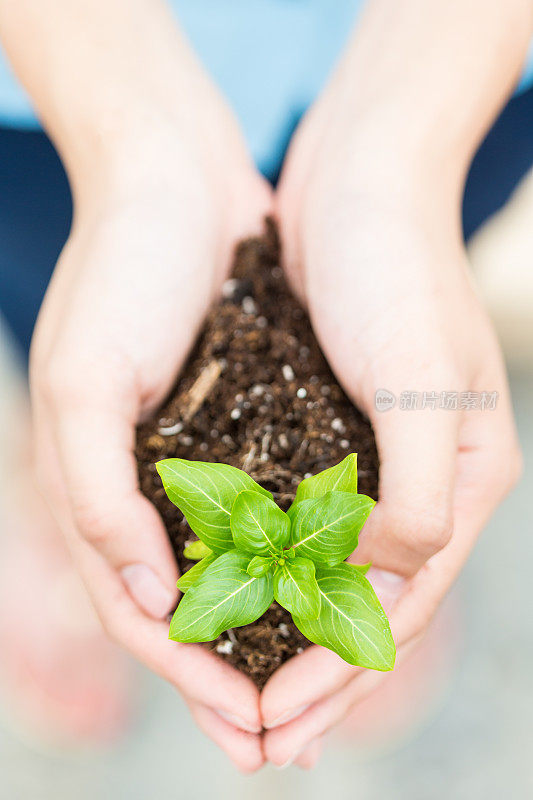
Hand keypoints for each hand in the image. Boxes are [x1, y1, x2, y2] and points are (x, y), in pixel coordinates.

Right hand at [30, 101, 271, 770]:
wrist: (173, 182)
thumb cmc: (121, 273)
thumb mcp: (85, 383)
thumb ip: (95, 495)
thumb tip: (142, 597)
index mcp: (97, 491)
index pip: (142, 613)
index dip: (189, 679)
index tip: (246, 733)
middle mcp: (145, 488)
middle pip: (190, 610)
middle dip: (232, 680)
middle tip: (284, 745)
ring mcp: (193, 458)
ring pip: (233, 572)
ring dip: (268, 637)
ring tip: (314, 693)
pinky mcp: (237, 425)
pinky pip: (266, 511)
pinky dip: (291, 561)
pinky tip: (326, 592)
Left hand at [262, 61, 521, 765]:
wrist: (361, 183)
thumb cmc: (397, 270)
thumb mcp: (422, 380)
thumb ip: (419, 493)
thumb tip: (386, 580)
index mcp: (465, 482)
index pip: (399, 607)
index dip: (341, 674)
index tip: (279, 726)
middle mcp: (426, 483)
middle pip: (368, 608)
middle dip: (316, 679)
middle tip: (259, 744)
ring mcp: (378, 460)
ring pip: (332, 576)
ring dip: (290, 638)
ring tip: (244, 695)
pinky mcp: (331, 432)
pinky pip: (301, 525)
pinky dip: (272, 572)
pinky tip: (237, 599)